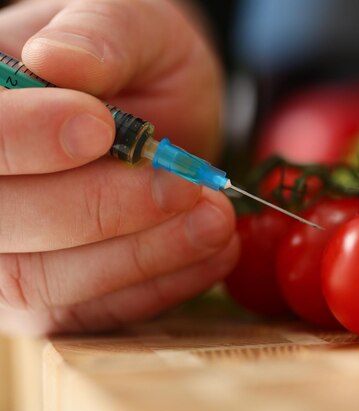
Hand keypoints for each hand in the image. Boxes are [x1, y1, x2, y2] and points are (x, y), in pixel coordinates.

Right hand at [0, 0, 237, 333]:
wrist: (162, 108)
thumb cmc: (137, 61)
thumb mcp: (131, 25)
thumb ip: (99, 35)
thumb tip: (55, 60)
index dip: (26, 139)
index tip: (100, 129)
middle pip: (5, 222)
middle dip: (101, 209)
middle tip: (186, 187)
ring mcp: (10, 254)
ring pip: (47, 282)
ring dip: (142, 256)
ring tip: (215, 222)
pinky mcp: (54, 296)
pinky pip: (94, 312)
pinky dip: (159, 287)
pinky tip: (214, 254)